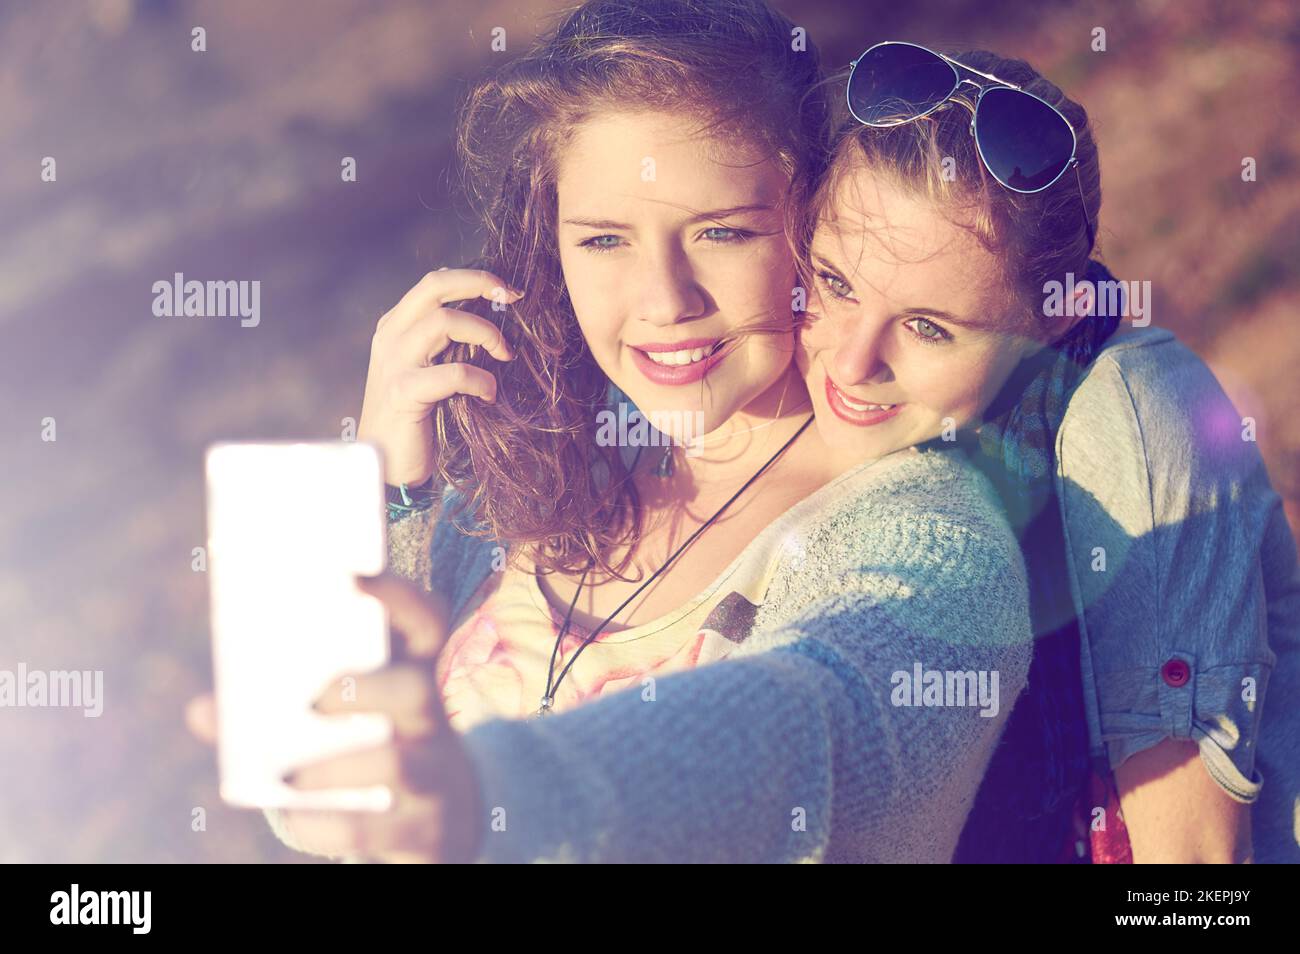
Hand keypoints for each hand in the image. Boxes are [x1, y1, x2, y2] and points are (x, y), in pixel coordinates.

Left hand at [185, 572, 482, 863]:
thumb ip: (270, 713)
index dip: (398, 597)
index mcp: (413, 676)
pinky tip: (294, 815)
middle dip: (365, 691)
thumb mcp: (340, 727)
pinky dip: (326, 823)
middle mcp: (432, 722)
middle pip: (416, 692)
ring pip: (401, 765)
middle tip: (314, 699)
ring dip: (339, 766)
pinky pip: (377, 829)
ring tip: (290, 776)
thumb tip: (202, 710)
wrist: (441, 823)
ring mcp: (436, 779)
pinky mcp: (427, 832)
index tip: (355, 576)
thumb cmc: (371, 758)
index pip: (425, 623)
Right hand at [358, 267, 519, 485]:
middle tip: (512, 297)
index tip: (508, 290)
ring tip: (505, 354)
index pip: (434, 283)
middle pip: (434, 286)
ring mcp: (394, 363)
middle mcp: (390, 337)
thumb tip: (488, 324)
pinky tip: (489, 394)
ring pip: (444, 321)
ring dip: (485, 333)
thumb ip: (443, 345)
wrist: (382, 461)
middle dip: (479, 283)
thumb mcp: (425, 370)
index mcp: (395, 326)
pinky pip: (453, 373)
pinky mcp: (404, 393)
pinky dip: (481, 380)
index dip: (474, 279)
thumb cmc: (412, 417)